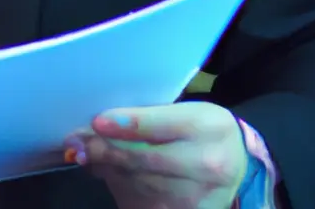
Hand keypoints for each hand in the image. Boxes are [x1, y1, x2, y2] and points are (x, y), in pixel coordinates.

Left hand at [64, 102, 248, 208]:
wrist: (237, 172)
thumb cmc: (202, 133)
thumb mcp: (186, 113)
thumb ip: (148, 117)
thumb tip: (98, 126)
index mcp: (206, 127)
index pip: (160, 125)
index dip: (127, 124)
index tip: (97, 122)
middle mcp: (205, 165)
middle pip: (144, 159)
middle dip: (106, 150)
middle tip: (77, 142)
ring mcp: (195, 199)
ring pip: (137, 183)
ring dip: (107, 169)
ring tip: (88, 154)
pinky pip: (139, 202)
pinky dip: (118, 186)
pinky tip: (108, 173)